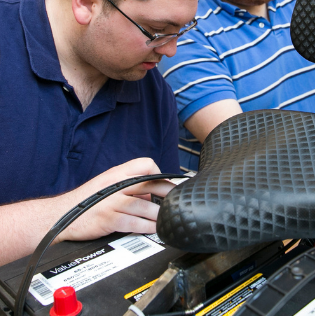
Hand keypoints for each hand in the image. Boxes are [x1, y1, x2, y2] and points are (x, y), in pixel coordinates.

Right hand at [56, 158, 174, 242]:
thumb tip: (153, 194)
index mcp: (117, 173)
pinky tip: (153, 229)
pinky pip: (133, 222)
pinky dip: (146, 226)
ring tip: (167, 218)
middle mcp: (116, 185)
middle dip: (167, 193)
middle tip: (176, 201)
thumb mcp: (108, 185)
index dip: (159, 174)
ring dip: (159, 213)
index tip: (166, 184)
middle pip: (150, 183)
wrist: (60, 216)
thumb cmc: (86, 201)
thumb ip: (129, 186)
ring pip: (143, 205)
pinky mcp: (107, 220)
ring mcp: (111, 202)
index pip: (146, 164)